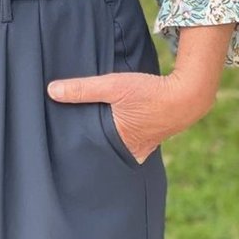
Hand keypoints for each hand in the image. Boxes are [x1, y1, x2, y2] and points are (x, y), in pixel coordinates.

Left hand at [47, 70, 214, 162]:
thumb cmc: (149, 91)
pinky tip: (109, 129)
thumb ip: (83, 89)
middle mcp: (131, 152)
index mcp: (120, 144)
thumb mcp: (113, 85)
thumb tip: (51, 91)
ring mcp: (142, 148)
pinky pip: (127, 142)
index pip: (90, 152)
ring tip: (84, 135)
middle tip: (65, 141)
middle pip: (102, 152)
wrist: (187, 95)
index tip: (59, 145)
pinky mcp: (148, 140)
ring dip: (103, 141)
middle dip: (88, 147)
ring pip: (115, 148)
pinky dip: (117, 137)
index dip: (76, 148)